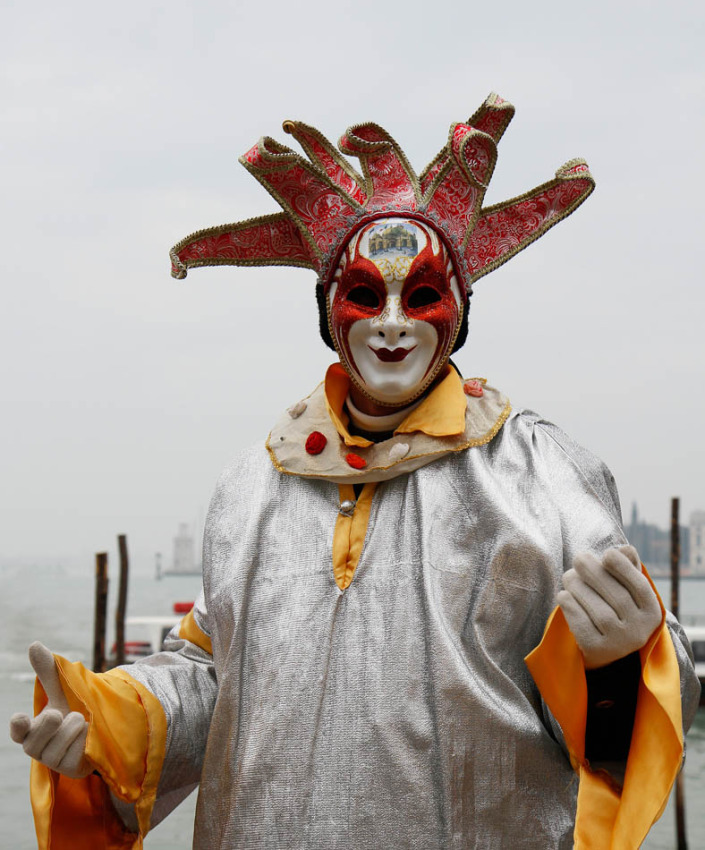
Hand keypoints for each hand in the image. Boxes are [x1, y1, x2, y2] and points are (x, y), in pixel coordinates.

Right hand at [9, 642, 90, 778]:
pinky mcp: (70, 769)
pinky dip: (86, 739)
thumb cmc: (73, 707)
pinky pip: (77, 751)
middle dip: (52, 721)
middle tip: (61, 714)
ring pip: (62, 741)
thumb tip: (34, 644)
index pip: (18, 731)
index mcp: (30, 729)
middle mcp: (37, 748)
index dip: (18, 726)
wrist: (100, 728)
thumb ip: (48, 670)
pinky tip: (88, 739)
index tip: (20, 718)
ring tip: (81, 723)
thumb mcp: (62, 689)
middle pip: (40, 734)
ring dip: (76, 726)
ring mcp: (52, 761)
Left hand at [557, 545, 661, 669]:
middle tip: (579, 558)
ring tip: (569, 577)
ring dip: (579, 587)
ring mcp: (619, 644)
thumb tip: (625, 549)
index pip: (641, 587)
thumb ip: (627, 567)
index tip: (607, 554)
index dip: (624, 568)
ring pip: (599, 611)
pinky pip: (582, 625)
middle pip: (617, 598)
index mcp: (652, 612)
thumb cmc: (613, 605)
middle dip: (594, 573)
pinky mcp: (597, 651)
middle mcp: (639, 631)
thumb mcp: (625, 588)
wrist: (601, 645)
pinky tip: (564, 595)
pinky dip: (570, 606)